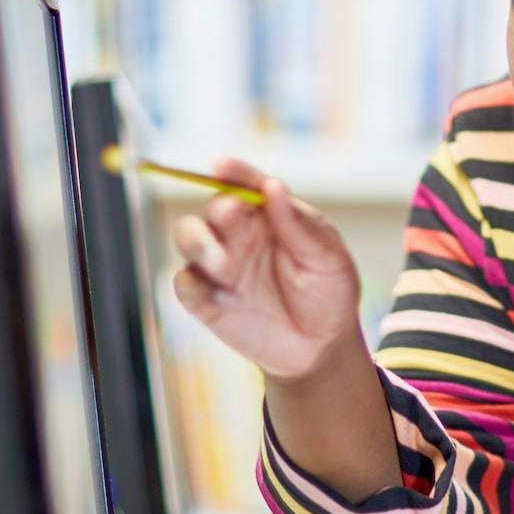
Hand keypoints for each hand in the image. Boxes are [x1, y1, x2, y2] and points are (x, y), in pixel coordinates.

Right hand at [170, 158, 360, 380]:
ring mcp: (220, 266)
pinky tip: (220, 296)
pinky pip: (184, 283)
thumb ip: (300, 225)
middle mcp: (239, 234)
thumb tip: (273, 186)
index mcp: (269, 214)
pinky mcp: (206, 299)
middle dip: (219, 210)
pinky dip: (192, 284)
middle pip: (213, 208)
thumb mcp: (328, 258)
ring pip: (187, 236)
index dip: (233, 171)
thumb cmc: (328, 292)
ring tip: (226, 264)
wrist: (321, 347)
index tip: (223, 166)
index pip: (245, 183)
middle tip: (233, 215)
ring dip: (199, 242)